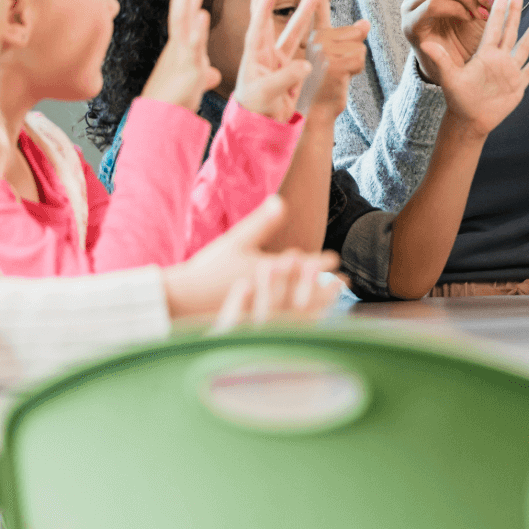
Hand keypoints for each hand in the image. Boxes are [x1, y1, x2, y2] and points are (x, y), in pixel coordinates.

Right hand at [141, 0, 221, 111]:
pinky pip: (193, 47)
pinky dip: (197, 30)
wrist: (162, 124)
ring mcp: (182, 56)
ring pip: (184, 21)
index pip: (184, 11)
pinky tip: (203, 15)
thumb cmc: (175, 103)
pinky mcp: (189, 70)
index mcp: (181, 46)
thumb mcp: (194, 83)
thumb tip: (213, 73)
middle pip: (181, 7)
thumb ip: (204, 73)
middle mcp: (179, 46)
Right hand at [162, 195, 340, 320]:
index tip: (337, 260)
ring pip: (300, 311)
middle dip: (327, 287)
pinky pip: (287, 327)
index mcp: (270, 274)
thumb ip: (262, 222)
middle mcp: (272, 297)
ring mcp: (265, 315)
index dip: (322, 263)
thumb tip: (281, 200)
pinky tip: (307, 322)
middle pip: (308, 292)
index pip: (303, 267)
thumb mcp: (236, 241)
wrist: (183, 301)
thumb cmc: (209, 269)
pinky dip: (301, 322)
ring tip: (332, 302)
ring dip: (319, 305)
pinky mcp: (256, 327)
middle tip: (346, 283)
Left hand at [233, 0, 316, 120]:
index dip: (262, 9)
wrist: (261, 129)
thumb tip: (306, 65)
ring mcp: (277, 61)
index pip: (257, 28)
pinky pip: (303, 49)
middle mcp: (264, 54)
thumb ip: (285, 78)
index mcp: (254, 57)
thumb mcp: (267, 94)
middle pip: (266, 20)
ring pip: (292, 32)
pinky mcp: (289, 70)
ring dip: (302, 14)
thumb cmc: (257, 111)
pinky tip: (324, 29)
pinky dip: (312, 38)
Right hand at [306, 0, 369, 122]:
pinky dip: (356, 72)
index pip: (318, 9)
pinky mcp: (332, 63)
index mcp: (315, 37)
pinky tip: (341, 80)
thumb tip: (365, 22)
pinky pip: (360, 58)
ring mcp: (323, 51)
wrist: (315, 114)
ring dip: (355, 64)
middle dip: (354, 53)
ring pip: (360, 46)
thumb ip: (349, 39)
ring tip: (337, 76)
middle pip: (355, 34)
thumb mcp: (339, 60)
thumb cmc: (325, 88)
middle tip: (336, 71)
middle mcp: (316, 40)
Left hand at [421, 0, 528, 137]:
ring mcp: (509, 73)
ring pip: (523, 50)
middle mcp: (498, 60)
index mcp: (484, 54)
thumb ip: (441, 59)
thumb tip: (425, 43)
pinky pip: (527, 75)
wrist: (468, 119)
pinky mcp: (516, 87)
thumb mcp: (450, 77)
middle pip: (509, 32)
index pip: (493, 29)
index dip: (496, 13)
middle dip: (514, 14)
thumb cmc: (457, 98)